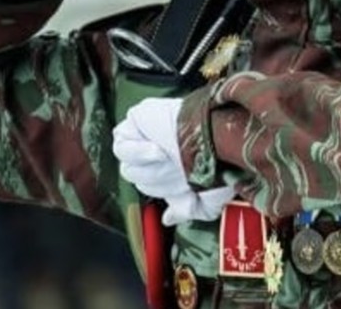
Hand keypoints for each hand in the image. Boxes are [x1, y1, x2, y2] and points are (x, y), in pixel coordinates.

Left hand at [113, 97, 234, 225]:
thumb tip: (168, 219)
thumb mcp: (209, 196)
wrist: (216, 136)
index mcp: (171, 169)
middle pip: (139, 179)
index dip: (166, 192)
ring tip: (166, 157)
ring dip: (148, 167)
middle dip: (158, 180)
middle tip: (177, 169)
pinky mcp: (136, 121)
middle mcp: (158, 155)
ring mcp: (145, 137)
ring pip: (128, 166)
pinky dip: (136, 152)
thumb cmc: (219, 160)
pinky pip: (121, 144)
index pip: (154, 189)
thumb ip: (187, 210)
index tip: (183, 190)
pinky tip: (155, 150)